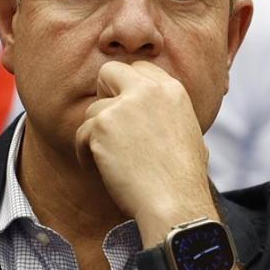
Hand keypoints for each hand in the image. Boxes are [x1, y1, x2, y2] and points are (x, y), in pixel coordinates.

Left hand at [74, 61, 215, 240]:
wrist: (174, 202)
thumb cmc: (183, 179)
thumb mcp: (188, 133)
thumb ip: (167, 114)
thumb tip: (155, 115)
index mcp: (172, 90)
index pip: (140, 68)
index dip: (128, 88)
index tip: (125, 110)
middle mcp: (148, 90)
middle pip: (110, 71)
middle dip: (104, 94)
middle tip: (107, 123)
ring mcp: (123, 106)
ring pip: (92, 110)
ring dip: (96, 135)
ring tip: (109, 160)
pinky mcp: (102, 125)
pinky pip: (81, 134)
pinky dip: (85, 154)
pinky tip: (100, 170)